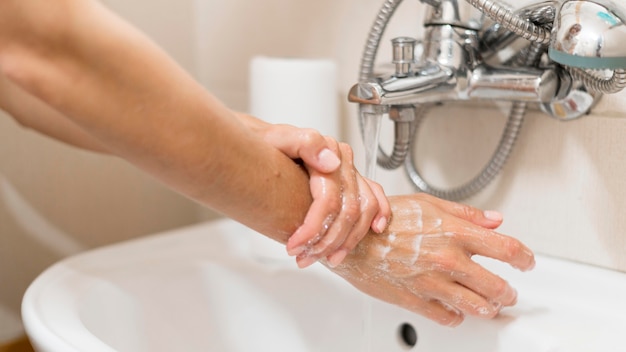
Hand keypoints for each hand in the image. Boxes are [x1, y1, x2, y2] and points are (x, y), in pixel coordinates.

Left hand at [244, 116, 390, 267]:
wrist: (262, 144)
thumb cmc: (265, 144)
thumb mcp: (274, 140)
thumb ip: (304, 143)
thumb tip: (332, 163)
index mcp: (326, 151)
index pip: (328, 200)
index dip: (313, 229)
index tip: (294, 246)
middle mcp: (342, 162)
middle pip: (347, 211)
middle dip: (326, 242)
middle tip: (303, 258)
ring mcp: (350, 173)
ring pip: (363, 212)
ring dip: (348, 241)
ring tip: (327, 259)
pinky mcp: (354, 181)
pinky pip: (376, 198)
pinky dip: (380, 214)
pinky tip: (374, 231)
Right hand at [326, 193, 534, 326]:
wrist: (351, 241)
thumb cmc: (384, 221)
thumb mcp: (427, 204)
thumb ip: (465, 214)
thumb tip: (494, 219)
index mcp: (454, 232)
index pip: (507, 248)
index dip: (524, 258)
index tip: (526, 262)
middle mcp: (448, 259)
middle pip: (498, 286)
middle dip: (508, 293)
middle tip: (508, 292)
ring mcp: (433, 283)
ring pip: (478, 307)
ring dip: (488, 307)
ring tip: (488, 304)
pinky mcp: (417, 301)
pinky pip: (448, 318)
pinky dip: (456, 316)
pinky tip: (454, 308)